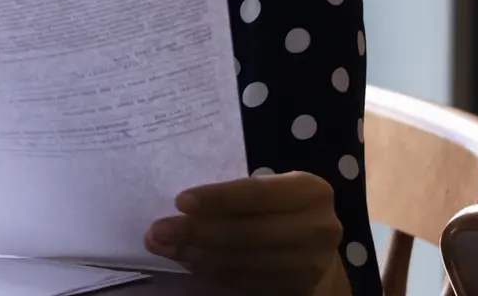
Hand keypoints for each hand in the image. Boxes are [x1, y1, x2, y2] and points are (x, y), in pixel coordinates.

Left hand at [144, 172, 347, 295]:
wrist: (316, 252)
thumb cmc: (280, 210)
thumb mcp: (270, 191)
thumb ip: (237, 195)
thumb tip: (180, 206)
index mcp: (311, 191)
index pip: (257, 193)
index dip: (218, 198)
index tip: (179, 201)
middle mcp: (319, 228)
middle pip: (249, 232)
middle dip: (198, 232)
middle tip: (158, 231)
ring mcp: (313, 264)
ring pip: (245, 261)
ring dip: (198, 256)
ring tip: (165, 248)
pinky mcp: (300, 290)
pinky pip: (246, 281)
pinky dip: (213, 272)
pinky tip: (189, 262)